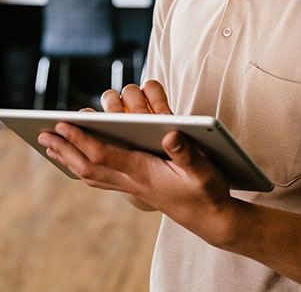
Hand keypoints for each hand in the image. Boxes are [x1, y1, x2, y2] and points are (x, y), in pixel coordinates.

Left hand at [36, 80, 238, 240]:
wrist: (212, 220)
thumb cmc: (209, 192)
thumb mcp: (204, 170)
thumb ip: (187, 153)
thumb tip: (169, 134)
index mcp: (145, 172)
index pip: (104, 155)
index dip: (82, 139)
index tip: (63, 123)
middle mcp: (133, 181)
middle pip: (89, 165)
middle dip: (66, 148)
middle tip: (43, 134)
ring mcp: (133, 188)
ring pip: (92, 174)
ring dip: (70, 159)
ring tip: (52, 147)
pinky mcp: (138, 189)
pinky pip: (102, 179)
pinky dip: (85, 169)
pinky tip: (80, 164)